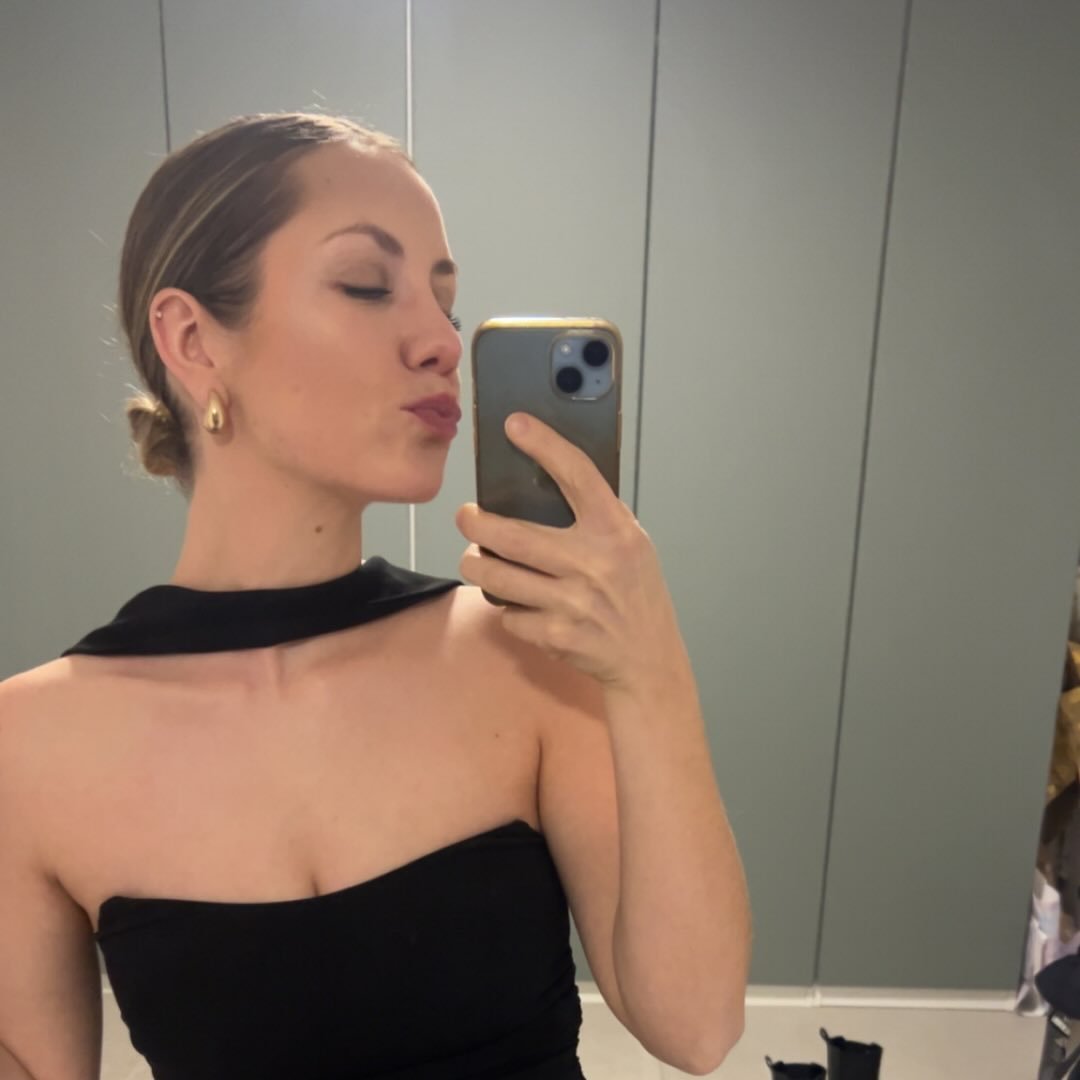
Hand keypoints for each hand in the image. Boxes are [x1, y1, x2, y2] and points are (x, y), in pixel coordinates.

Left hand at [454, 412, 691, 695]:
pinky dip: (508, 610)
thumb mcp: (632, 545)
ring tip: (476, 559)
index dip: (544, 445)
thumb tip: (545, 480)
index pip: (577, 474)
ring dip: (476, 565)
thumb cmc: (636, 595)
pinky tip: (521, 607)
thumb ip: (596, 517)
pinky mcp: (556, 635)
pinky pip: (508, 615)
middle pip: (510, 534)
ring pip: (495, 576)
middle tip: (466, 516)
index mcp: (615, 531)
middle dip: (474, 522)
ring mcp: (572, 602)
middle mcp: (593, 563)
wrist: (648, 659)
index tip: (515, 425)